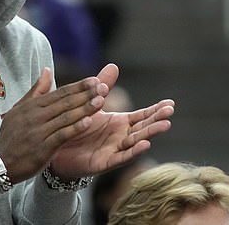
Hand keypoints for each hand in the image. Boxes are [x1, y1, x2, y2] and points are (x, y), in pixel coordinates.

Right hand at [0, 67, 108, 182]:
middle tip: (104, 86)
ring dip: (84, 108)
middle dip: (86, 94)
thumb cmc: (11, 135)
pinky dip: (75, 128)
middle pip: (65, 102)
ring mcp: (39, 131)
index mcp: (32, 106)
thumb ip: (36, 91)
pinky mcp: (42, 148)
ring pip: (65, 117)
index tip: (95, 80)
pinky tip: (88, 122)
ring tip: (100, 100)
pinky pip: (61, 135)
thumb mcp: (20, 109)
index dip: (78, 86)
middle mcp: (36, 116)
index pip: (60, 93)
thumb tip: (47, 70)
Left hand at [49, 64, 174, 178]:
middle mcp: (121, 137)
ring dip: (150, 134)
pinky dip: (134, 151)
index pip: (142, 116)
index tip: (170, 104)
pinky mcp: (105, 162)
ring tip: (165, 125)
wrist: (57, 148)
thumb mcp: (91, 104)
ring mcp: (115, 150)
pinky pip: (121, 157)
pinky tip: (146, 145)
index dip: (156, 110)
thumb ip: (103, 87)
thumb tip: (113, 66)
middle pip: (143, 128)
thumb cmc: (77, 126)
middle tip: (170, 112)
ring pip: (136, 142)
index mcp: (120, 123)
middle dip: (157, 120)